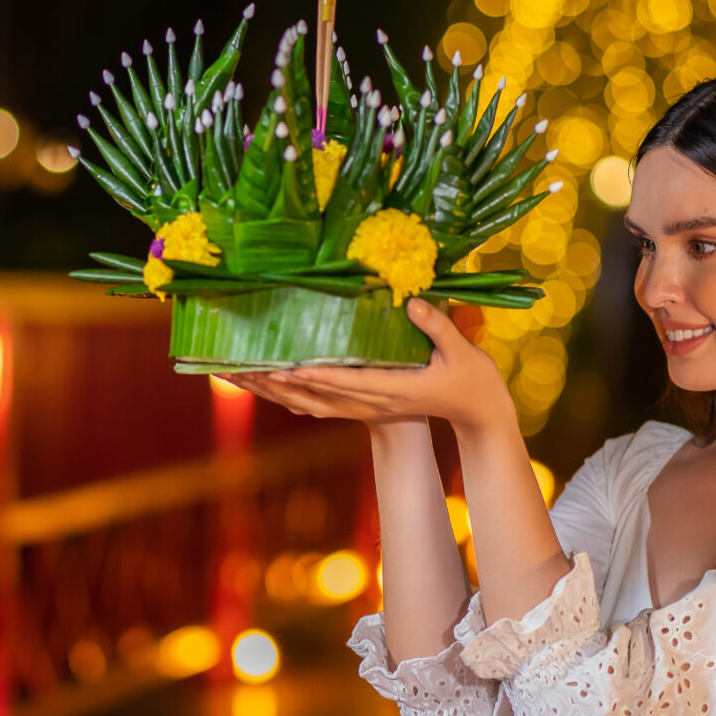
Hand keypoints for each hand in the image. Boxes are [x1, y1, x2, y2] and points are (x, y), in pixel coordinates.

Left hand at [219, 297, 513, 431]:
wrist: (478, 414)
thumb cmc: (473, 381)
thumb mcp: (461, 351)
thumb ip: (437, 326)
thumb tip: (411, 302)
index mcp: (395, 390)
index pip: (346, 382)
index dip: (314, 375)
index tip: (283, 366)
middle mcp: (374, 403)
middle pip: (316, 396)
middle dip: (277, 384)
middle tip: (238, 369)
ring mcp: (368, 407)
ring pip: (312, 403)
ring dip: (275, 391)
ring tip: (239, 376)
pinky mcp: (366, 406)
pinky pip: (321, 404)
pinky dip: (292, 396)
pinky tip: (271, 387)